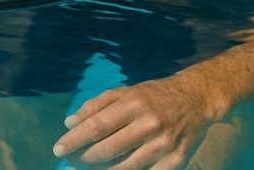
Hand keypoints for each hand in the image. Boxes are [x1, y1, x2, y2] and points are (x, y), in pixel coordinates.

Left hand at [53, 75, 218, 168]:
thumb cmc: (154, 95)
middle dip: (83, 159)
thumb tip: (70, 122)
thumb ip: (97, 104)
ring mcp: (163, 145)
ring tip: (86, 169)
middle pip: (107, 149)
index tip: (58, 149)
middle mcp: (149, 123)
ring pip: (123, 168)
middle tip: (70, 162)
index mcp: (134, 102)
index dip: (75, 140)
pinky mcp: (176, 162)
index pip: (97, 125)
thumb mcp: (126, 91)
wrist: (196, 99)